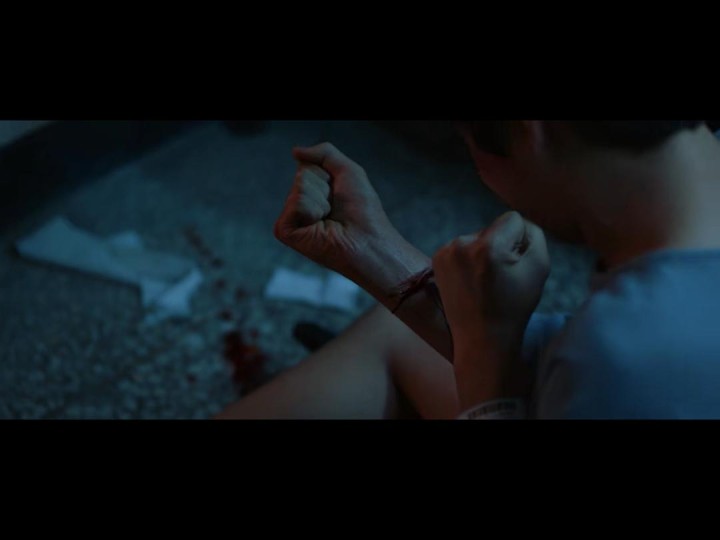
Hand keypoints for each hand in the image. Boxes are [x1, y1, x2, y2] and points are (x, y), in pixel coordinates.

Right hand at [274, 142, 398, 278]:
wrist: (367, 240)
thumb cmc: (363, 211)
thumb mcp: (348, 171)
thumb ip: (324, 153)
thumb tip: (295, 151)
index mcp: (312, 192)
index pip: (308, 165)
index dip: (329, 175)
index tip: (340, 194)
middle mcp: (299, 204)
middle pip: (303, 174)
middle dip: (324, 187)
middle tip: (335, 209)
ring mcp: (290, 218)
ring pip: (300, 186)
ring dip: (322, 200)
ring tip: (329, 218)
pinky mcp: (284, 230)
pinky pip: (295, 203)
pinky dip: (313, 210)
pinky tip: (320, 226)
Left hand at [432, 211, 550, 350]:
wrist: (481, 339)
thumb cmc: (514, 307)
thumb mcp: (540, 268)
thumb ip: (534, 235)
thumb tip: (521, 223)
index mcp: (488, 246)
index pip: (513, 219)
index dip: (521, 240)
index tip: (516, 266)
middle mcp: (462, 243)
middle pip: (493, 229)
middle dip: (501, 247)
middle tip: (500, 279)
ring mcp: (445, 251)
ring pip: (477, 238)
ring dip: (484, 254)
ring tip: (485, 283)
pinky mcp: (437, 260)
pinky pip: (461, 248)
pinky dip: (469, 260)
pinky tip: (472, 282)